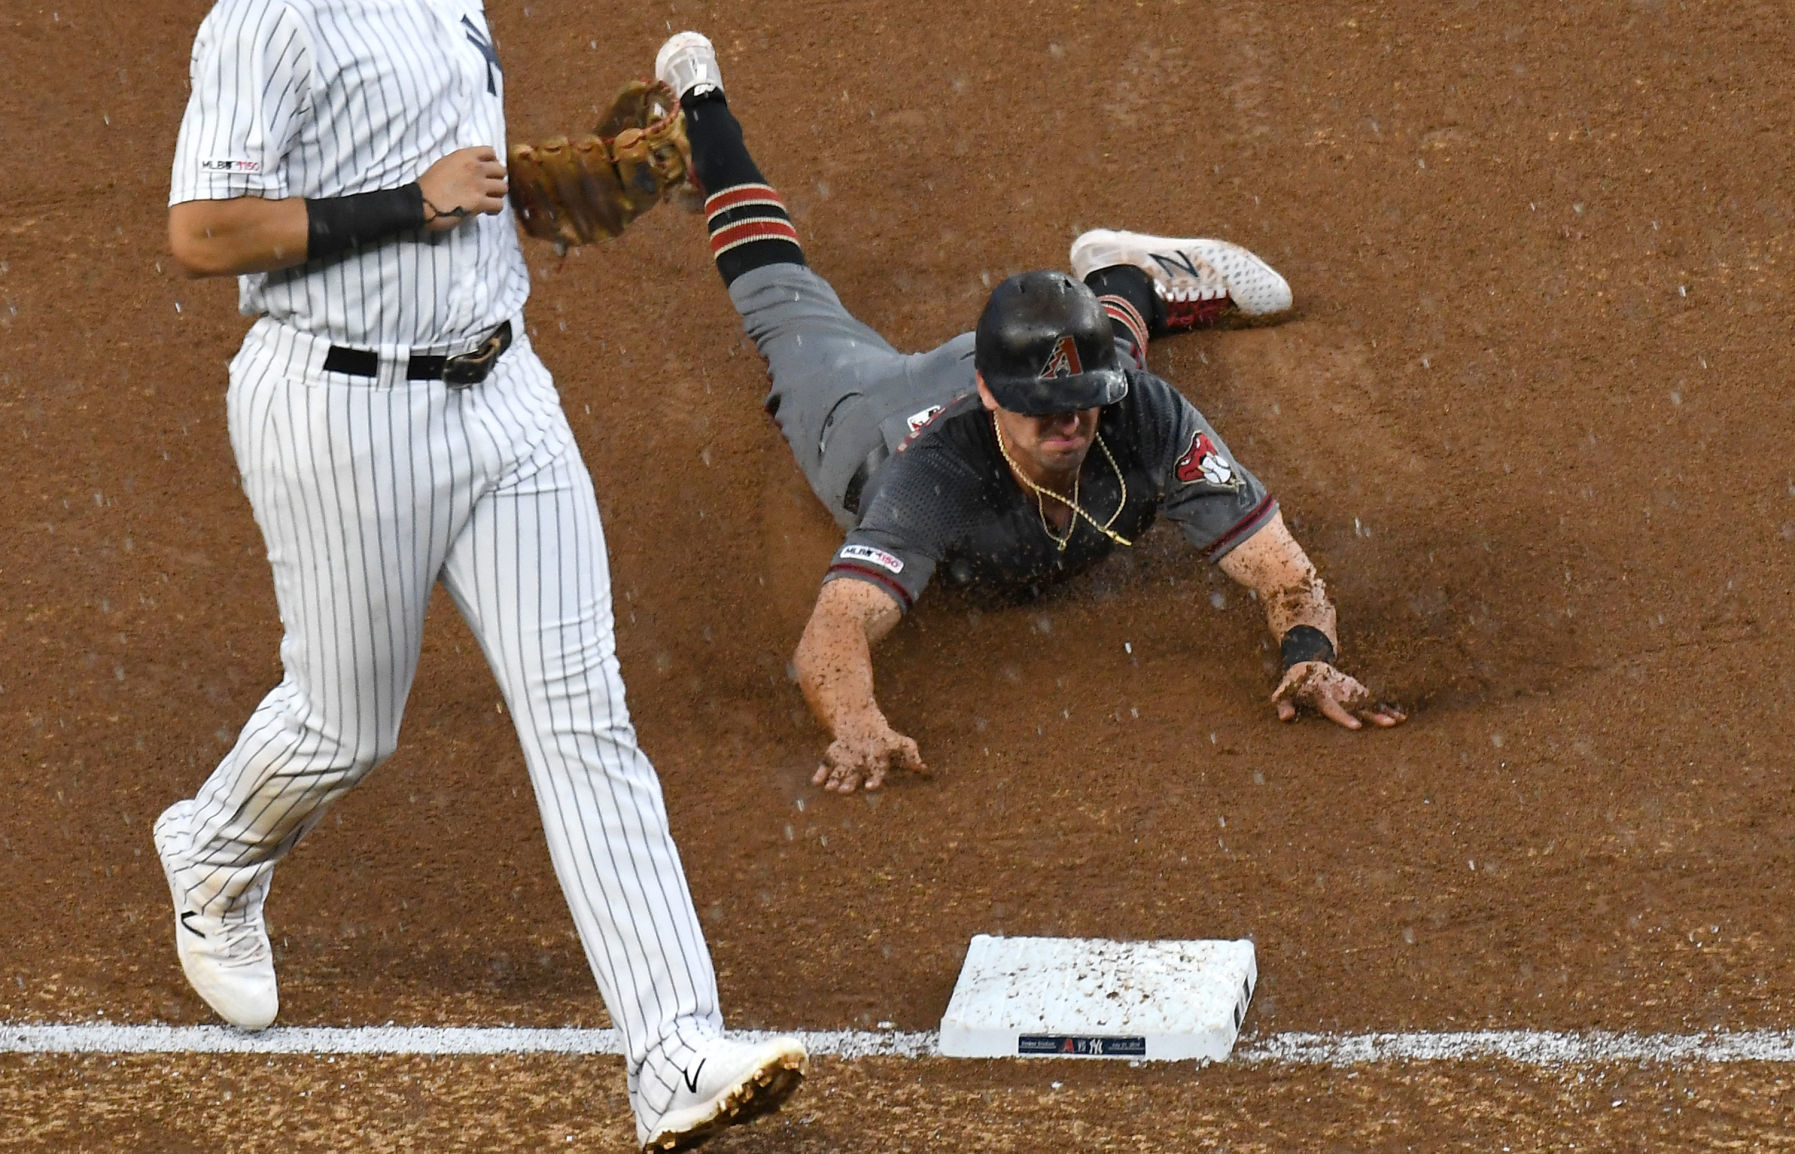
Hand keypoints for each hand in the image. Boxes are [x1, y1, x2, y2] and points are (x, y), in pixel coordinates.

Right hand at [418, 146, 508, 231]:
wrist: (420, 202)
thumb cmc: (427, 185)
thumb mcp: (444, 164)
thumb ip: (461, 164)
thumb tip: (472, 170)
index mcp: (464, 155)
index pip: (490, 151)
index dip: (492, 161)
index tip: (488, 170)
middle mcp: (475, 167)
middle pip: (500, 170)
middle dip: (497, 179)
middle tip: (490, 187)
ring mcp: (479, 185)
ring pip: (503, 188)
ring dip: (497, 194)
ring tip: (489, 199)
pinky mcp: (480, 202)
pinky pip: (499, 205)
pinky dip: (495, 209)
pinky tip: (487, 211)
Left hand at [812, 721, 929, 793]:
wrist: (861, 725)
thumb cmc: (885, 739)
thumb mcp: (901, 744)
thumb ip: (911, 755)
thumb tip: (924, 768)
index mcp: (875, 770)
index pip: (875, 778)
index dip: (873, 782)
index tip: (870, 786)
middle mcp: (858, 773)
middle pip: (853, 781)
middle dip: (849, 786)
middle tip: (844, 791)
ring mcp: (843, 768)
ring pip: (838, 778)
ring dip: (833, 784)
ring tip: (829, 789)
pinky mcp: (831, 761)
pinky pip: (824, 770)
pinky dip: (819, 776)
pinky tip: (815, 781)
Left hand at [1272, 661, 1405, 729]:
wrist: (1309, 659)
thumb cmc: (1295, 681)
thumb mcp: (1285, 691)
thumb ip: (1284, 704)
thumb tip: (1285, 718)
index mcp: (1322, 693)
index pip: (1334, 708)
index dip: (1345, 717)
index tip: (1357, 727)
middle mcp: (1340, 690)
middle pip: (1358, 704)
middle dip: (1373, 714)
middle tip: (1388, 723)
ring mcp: (1350, 689)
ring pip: (1370, 701)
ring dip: (1384, 710)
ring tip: (1400, 721)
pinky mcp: (1356, 689)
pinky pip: (1374, 699)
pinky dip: (1386, 706)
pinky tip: (1401, 716)